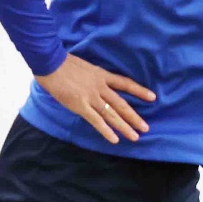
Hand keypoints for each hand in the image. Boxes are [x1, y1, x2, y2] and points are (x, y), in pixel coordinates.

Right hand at [37, 53, 155, 144]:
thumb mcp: (85, 66)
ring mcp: (91, 97)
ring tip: (135, 137)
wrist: (49, 61)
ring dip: (124, 127)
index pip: (125, 83)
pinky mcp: (80, 105)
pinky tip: (115, 140)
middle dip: (134, 117)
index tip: (153, 97)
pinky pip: (96, 121)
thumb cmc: (62, 62)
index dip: (139, 91)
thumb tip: (97, 85)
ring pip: (112, 115)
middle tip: (146, 128)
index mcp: (102, 75)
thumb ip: (93, 77)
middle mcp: (100, 87)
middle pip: (122, 104)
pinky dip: (106, 131)